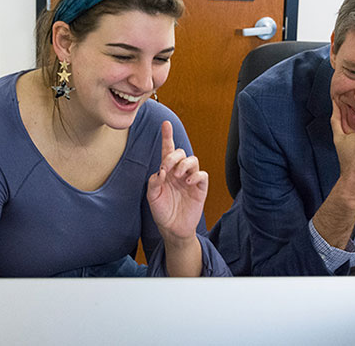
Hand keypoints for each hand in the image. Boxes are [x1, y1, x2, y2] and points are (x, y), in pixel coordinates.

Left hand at [146, 121, 207, 244]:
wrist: (172, 229)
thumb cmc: (162, 212)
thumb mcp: (152, 197)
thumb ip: (154, 182)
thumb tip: (161, 171)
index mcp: (166, 171)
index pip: (168, 150)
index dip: (167, 137)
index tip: (165, 124)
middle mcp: (179, 172)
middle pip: (180, 152)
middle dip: (173, 156)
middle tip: (166, 168)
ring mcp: (190, 179)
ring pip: (193, 160)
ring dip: (184, 164)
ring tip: (178, 176)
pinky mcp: (200, 188)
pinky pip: (202, 174)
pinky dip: (196, 175)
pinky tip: (188, 182)